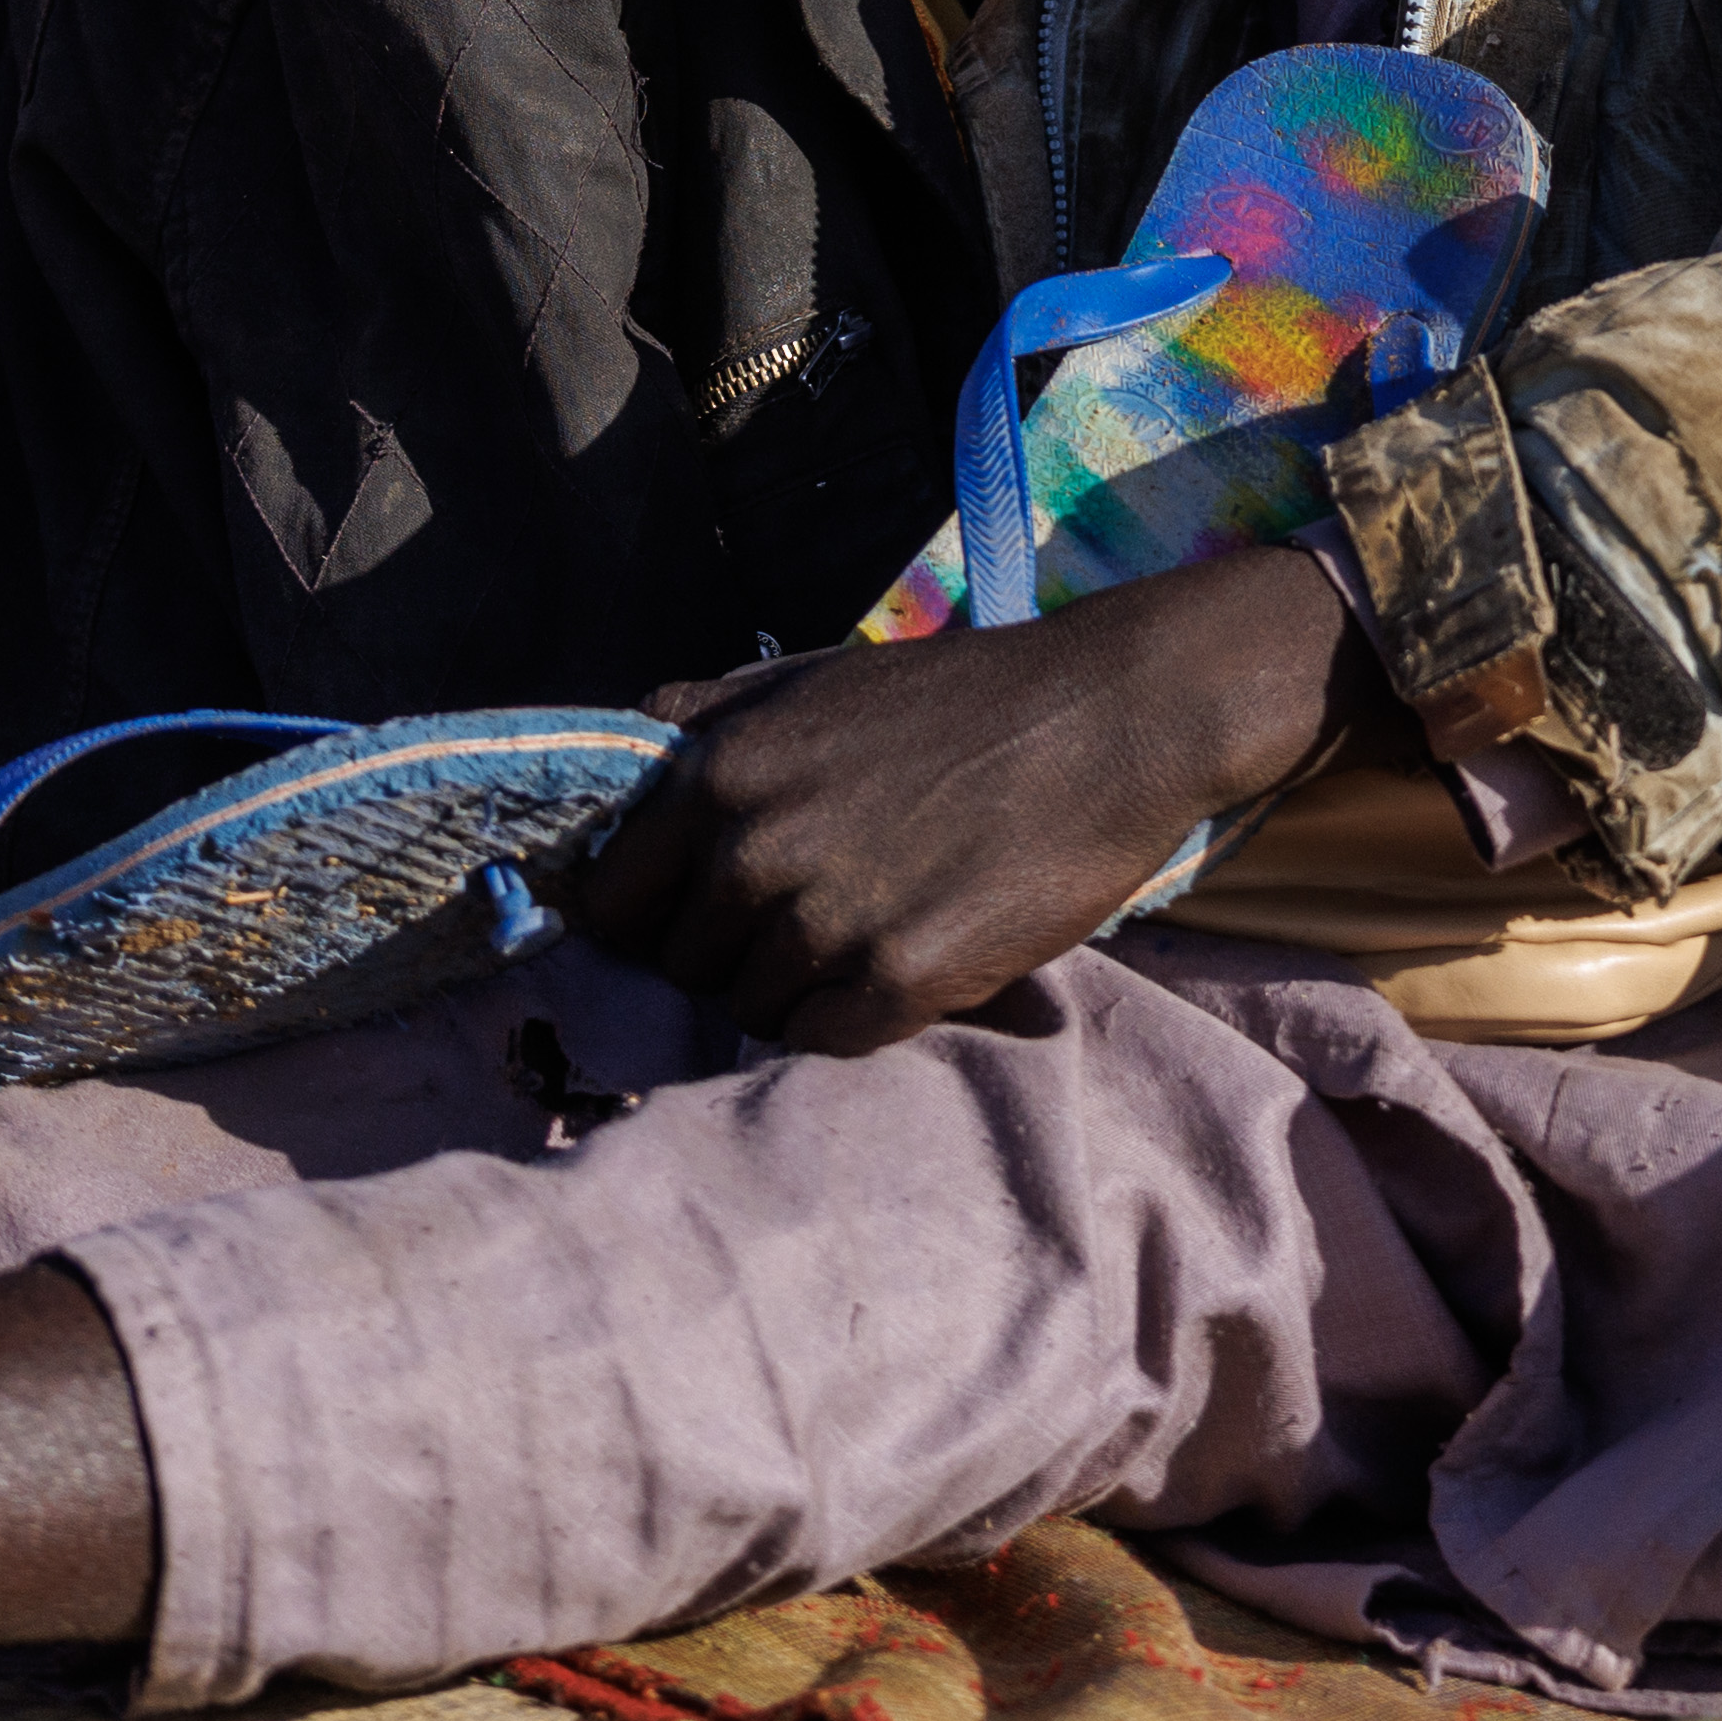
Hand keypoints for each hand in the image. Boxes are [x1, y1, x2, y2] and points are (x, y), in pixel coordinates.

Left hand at [564, 554, 1383, 1055]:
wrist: (1110, 719)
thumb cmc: (961, 696)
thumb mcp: (809, 679)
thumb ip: (706, 719)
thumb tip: (620, 746)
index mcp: (714, 773)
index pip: (610, 900)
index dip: (646, 918)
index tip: (690, 920)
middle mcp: (751, 849)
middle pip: (682, 966)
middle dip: (728, 956)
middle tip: (806, 924)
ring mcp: (825, 919)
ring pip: (752, 1011)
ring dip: (797, 990)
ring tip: (864, 940)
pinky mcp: (902, 978)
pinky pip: (825, 1041)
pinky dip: (852, 1021)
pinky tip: (901, 970)